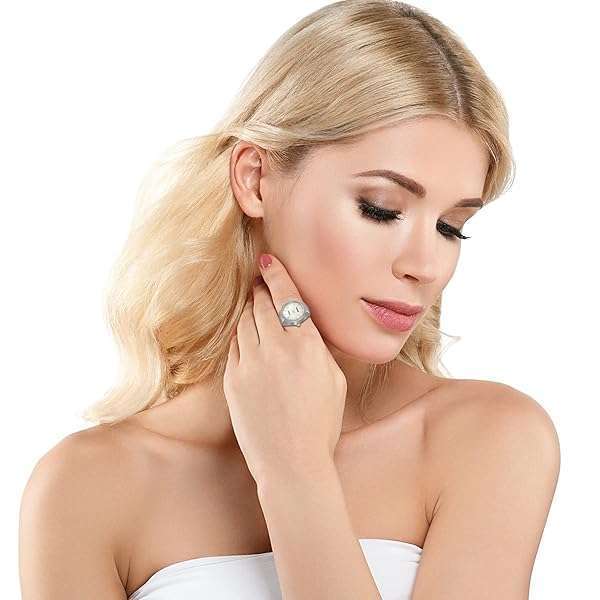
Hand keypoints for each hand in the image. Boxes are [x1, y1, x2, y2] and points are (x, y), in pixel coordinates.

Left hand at [223, 253, 347, 484]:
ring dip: (249, 309)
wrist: (292, 462)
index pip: (288, 297)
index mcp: (307, 346)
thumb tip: (305, 330)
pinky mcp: (233, 379)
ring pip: (245, 321)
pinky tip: (245, 335)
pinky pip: (234, 345)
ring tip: (253, 305)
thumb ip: (319, 350)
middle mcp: (277, 348)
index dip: (276, 274)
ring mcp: (251, 363)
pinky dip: (240, 334)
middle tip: (259, 281)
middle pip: (263, 304)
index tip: (267, 260)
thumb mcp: (334, 381)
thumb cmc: (321, 425)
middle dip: (260, 289)